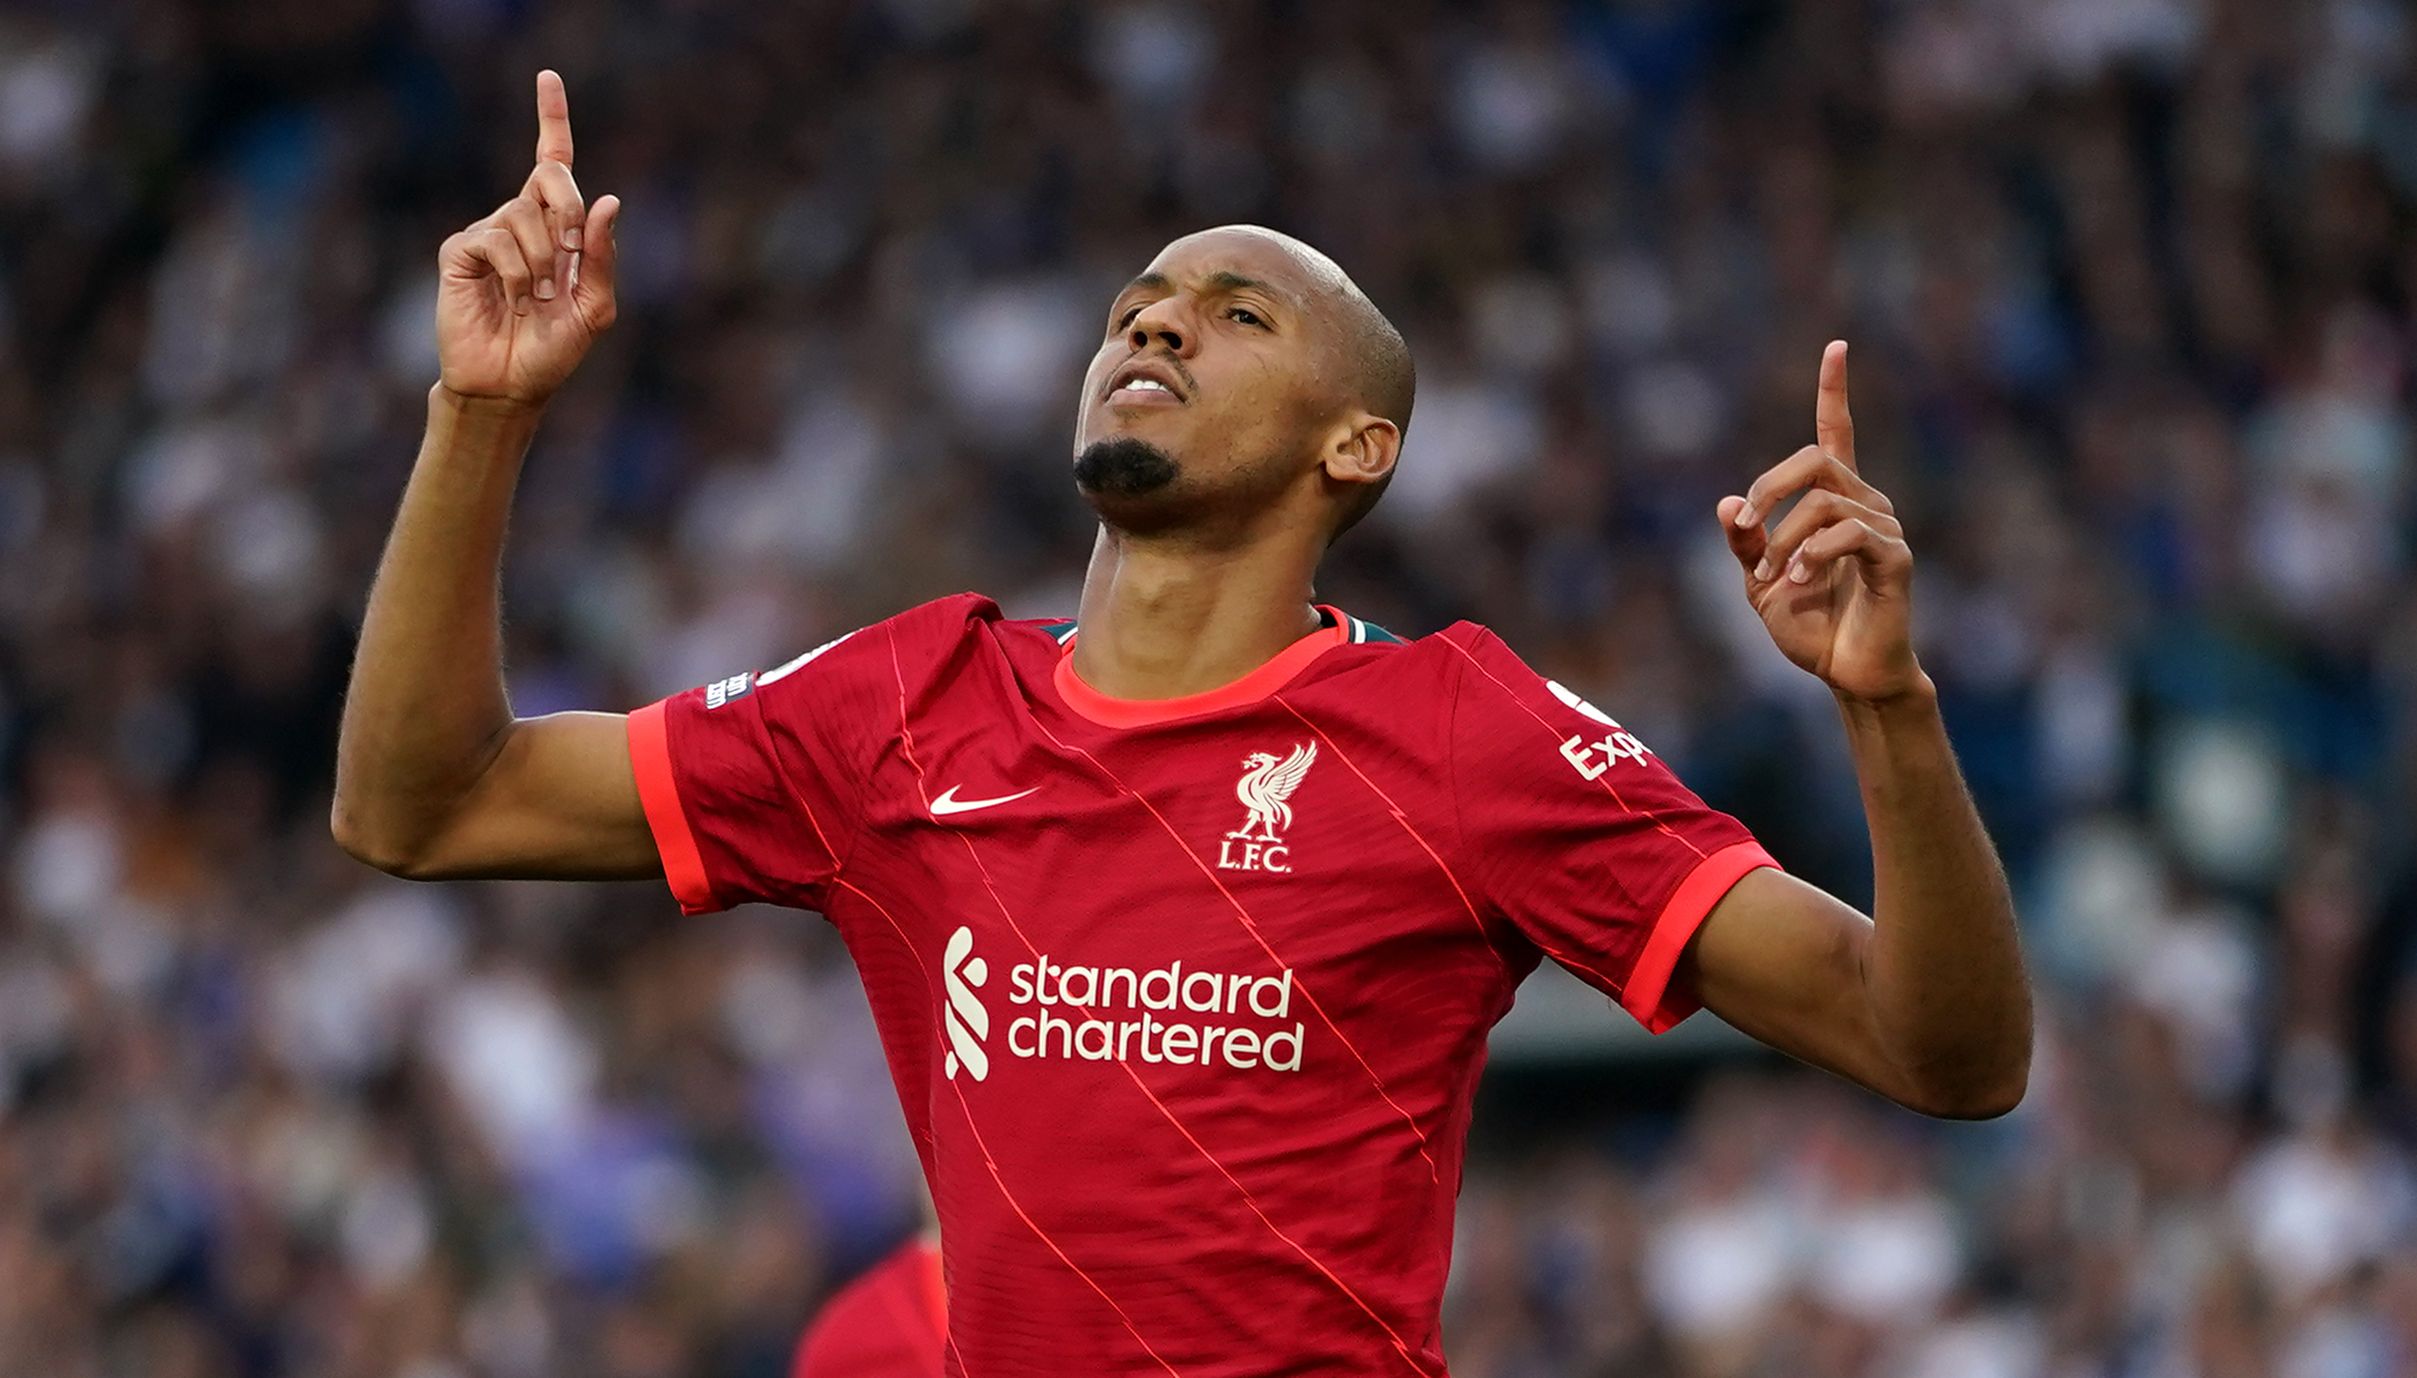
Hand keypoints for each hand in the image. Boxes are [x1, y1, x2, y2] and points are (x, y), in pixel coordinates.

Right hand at [435, 70, 620, 406]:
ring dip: (544, 262)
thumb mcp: (595, 307)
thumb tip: (608, 200)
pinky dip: (517, 272)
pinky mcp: (460, 250)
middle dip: (570, 211)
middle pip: (550, 176)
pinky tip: (515, 299)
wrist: (511, 384)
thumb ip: (602, 257)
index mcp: (556, 228)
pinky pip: (496, 239)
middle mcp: (520, 221)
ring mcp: (488, 233)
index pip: (553, 161)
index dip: (551, 118)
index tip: (548, 77)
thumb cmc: (553, 349)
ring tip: (538, 299)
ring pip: (525, 215)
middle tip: (571, 256)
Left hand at [1717, 342, 1925, 702]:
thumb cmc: (1809, 626)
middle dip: (1769, 487)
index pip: (1837, 433)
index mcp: (1833, 501)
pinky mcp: (1895, 557)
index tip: (1836, 346)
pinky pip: (1848, 532)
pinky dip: (1811, 555)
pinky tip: (1796, 582)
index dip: (1835, 390)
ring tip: (1772, 580)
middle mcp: (1865, 503)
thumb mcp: (1758, 582)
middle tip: (1744, 530)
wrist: (1846, 672)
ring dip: (1783, 540)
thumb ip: (1744, 543)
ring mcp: (1884, 528)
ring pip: (1823, 501)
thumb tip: (1728, 502)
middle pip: (1815, 458)